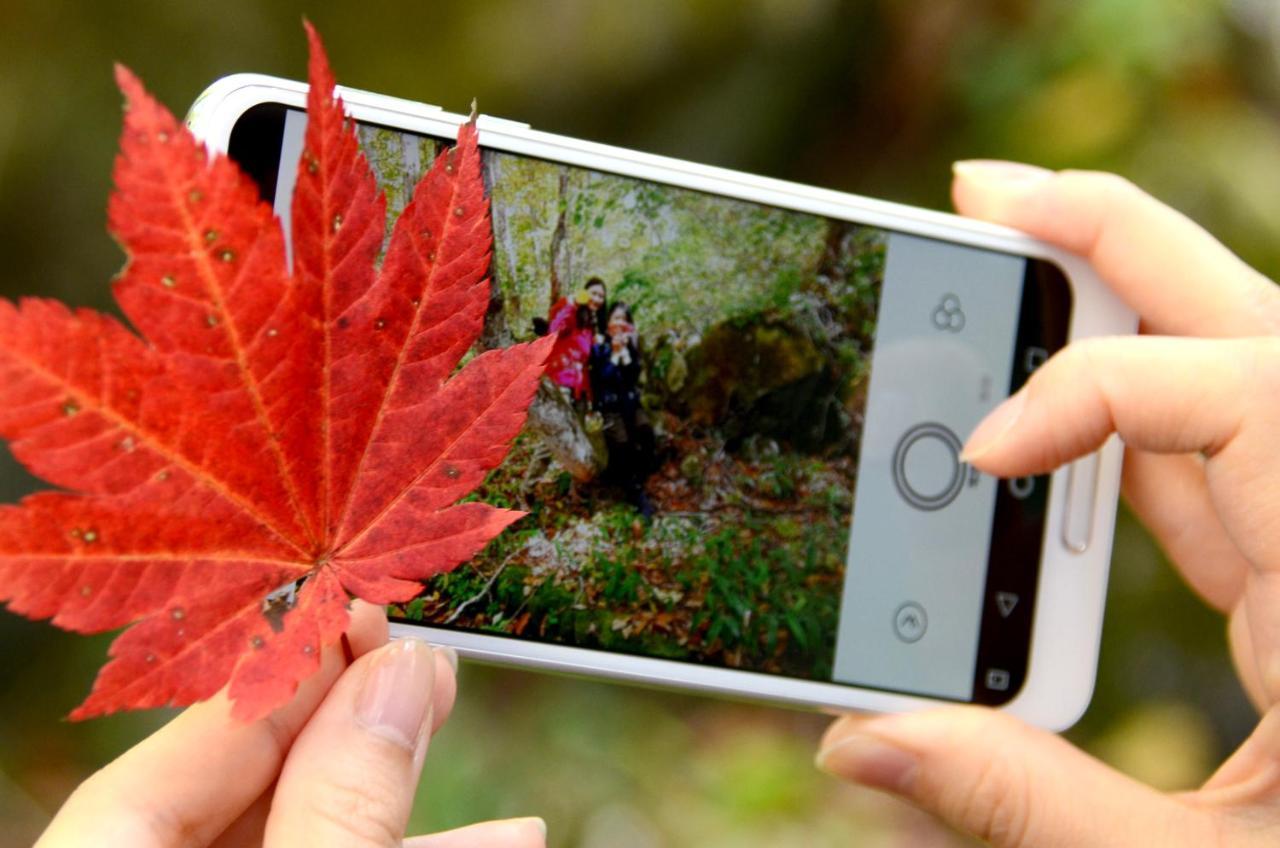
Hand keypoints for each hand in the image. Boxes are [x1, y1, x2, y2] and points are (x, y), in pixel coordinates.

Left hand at [38, 601, 545, 847]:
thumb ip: (341, 807)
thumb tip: (400, 676)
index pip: (181, 752)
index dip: (281, 672)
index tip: (363, 612)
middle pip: (250, 786)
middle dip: (355, 720)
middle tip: (424, 657)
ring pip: (310, 832)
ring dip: (406, 791)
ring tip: (479, 744)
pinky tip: (500, 834)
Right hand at [817, 162, 1279, 845]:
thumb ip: (1027, 805)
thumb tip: (861, 740)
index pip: (1245, 395)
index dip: (1090, 394)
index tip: (981, 456)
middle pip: (1246, 333)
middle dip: (1112, 245)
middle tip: (986, 195)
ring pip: (1221, 388)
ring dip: (1104, 324)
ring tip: (999, 270)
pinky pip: (1200, 474)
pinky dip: (1113, 436)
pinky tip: (1036, 427)